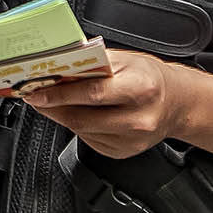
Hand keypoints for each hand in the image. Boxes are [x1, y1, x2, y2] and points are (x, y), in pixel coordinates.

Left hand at [19, 45, 184, 161]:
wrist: (176, 102)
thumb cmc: (149, 78)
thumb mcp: (125, 60)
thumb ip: (93, 63)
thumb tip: (59, 66)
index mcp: (140, 88)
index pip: (92, 93)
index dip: (60, 94)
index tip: (37, 91)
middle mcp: (138, 118)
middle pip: (82, 117)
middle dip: (53, 106)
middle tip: (36, 96)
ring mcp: (131, 140)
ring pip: (81, 131)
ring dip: (62, 116)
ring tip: (53, 102)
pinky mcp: (123, 152)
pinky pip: (89, 140)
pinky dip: (78, 126)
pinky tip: (80, 113)